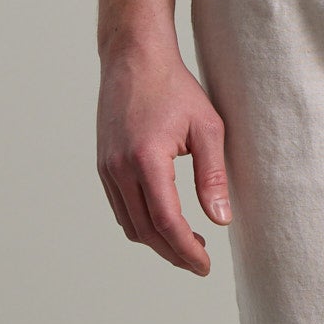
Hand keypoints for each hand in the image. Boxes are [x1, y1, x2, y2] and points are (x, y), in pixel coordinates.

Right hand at [87, 0, 226, 273]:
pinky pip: (120, 208)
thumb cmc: (175, 88)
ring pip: (129, 224)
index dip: (186, 251)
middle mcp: (119, 168)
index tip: (205, 266)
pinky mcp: (102, 166)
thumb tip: (221, 220)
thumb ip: (214, 175)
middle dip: (173, 253)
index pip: (166, 221)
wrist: (133, 58)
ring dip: (157, 241)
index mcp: (147, 159)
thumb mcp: (208, 128)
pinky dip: (141, 224)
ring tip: (188, 244)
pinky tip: (165, 221)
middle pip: (145, 231)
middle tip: (200, 262)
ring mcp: (106, 168)